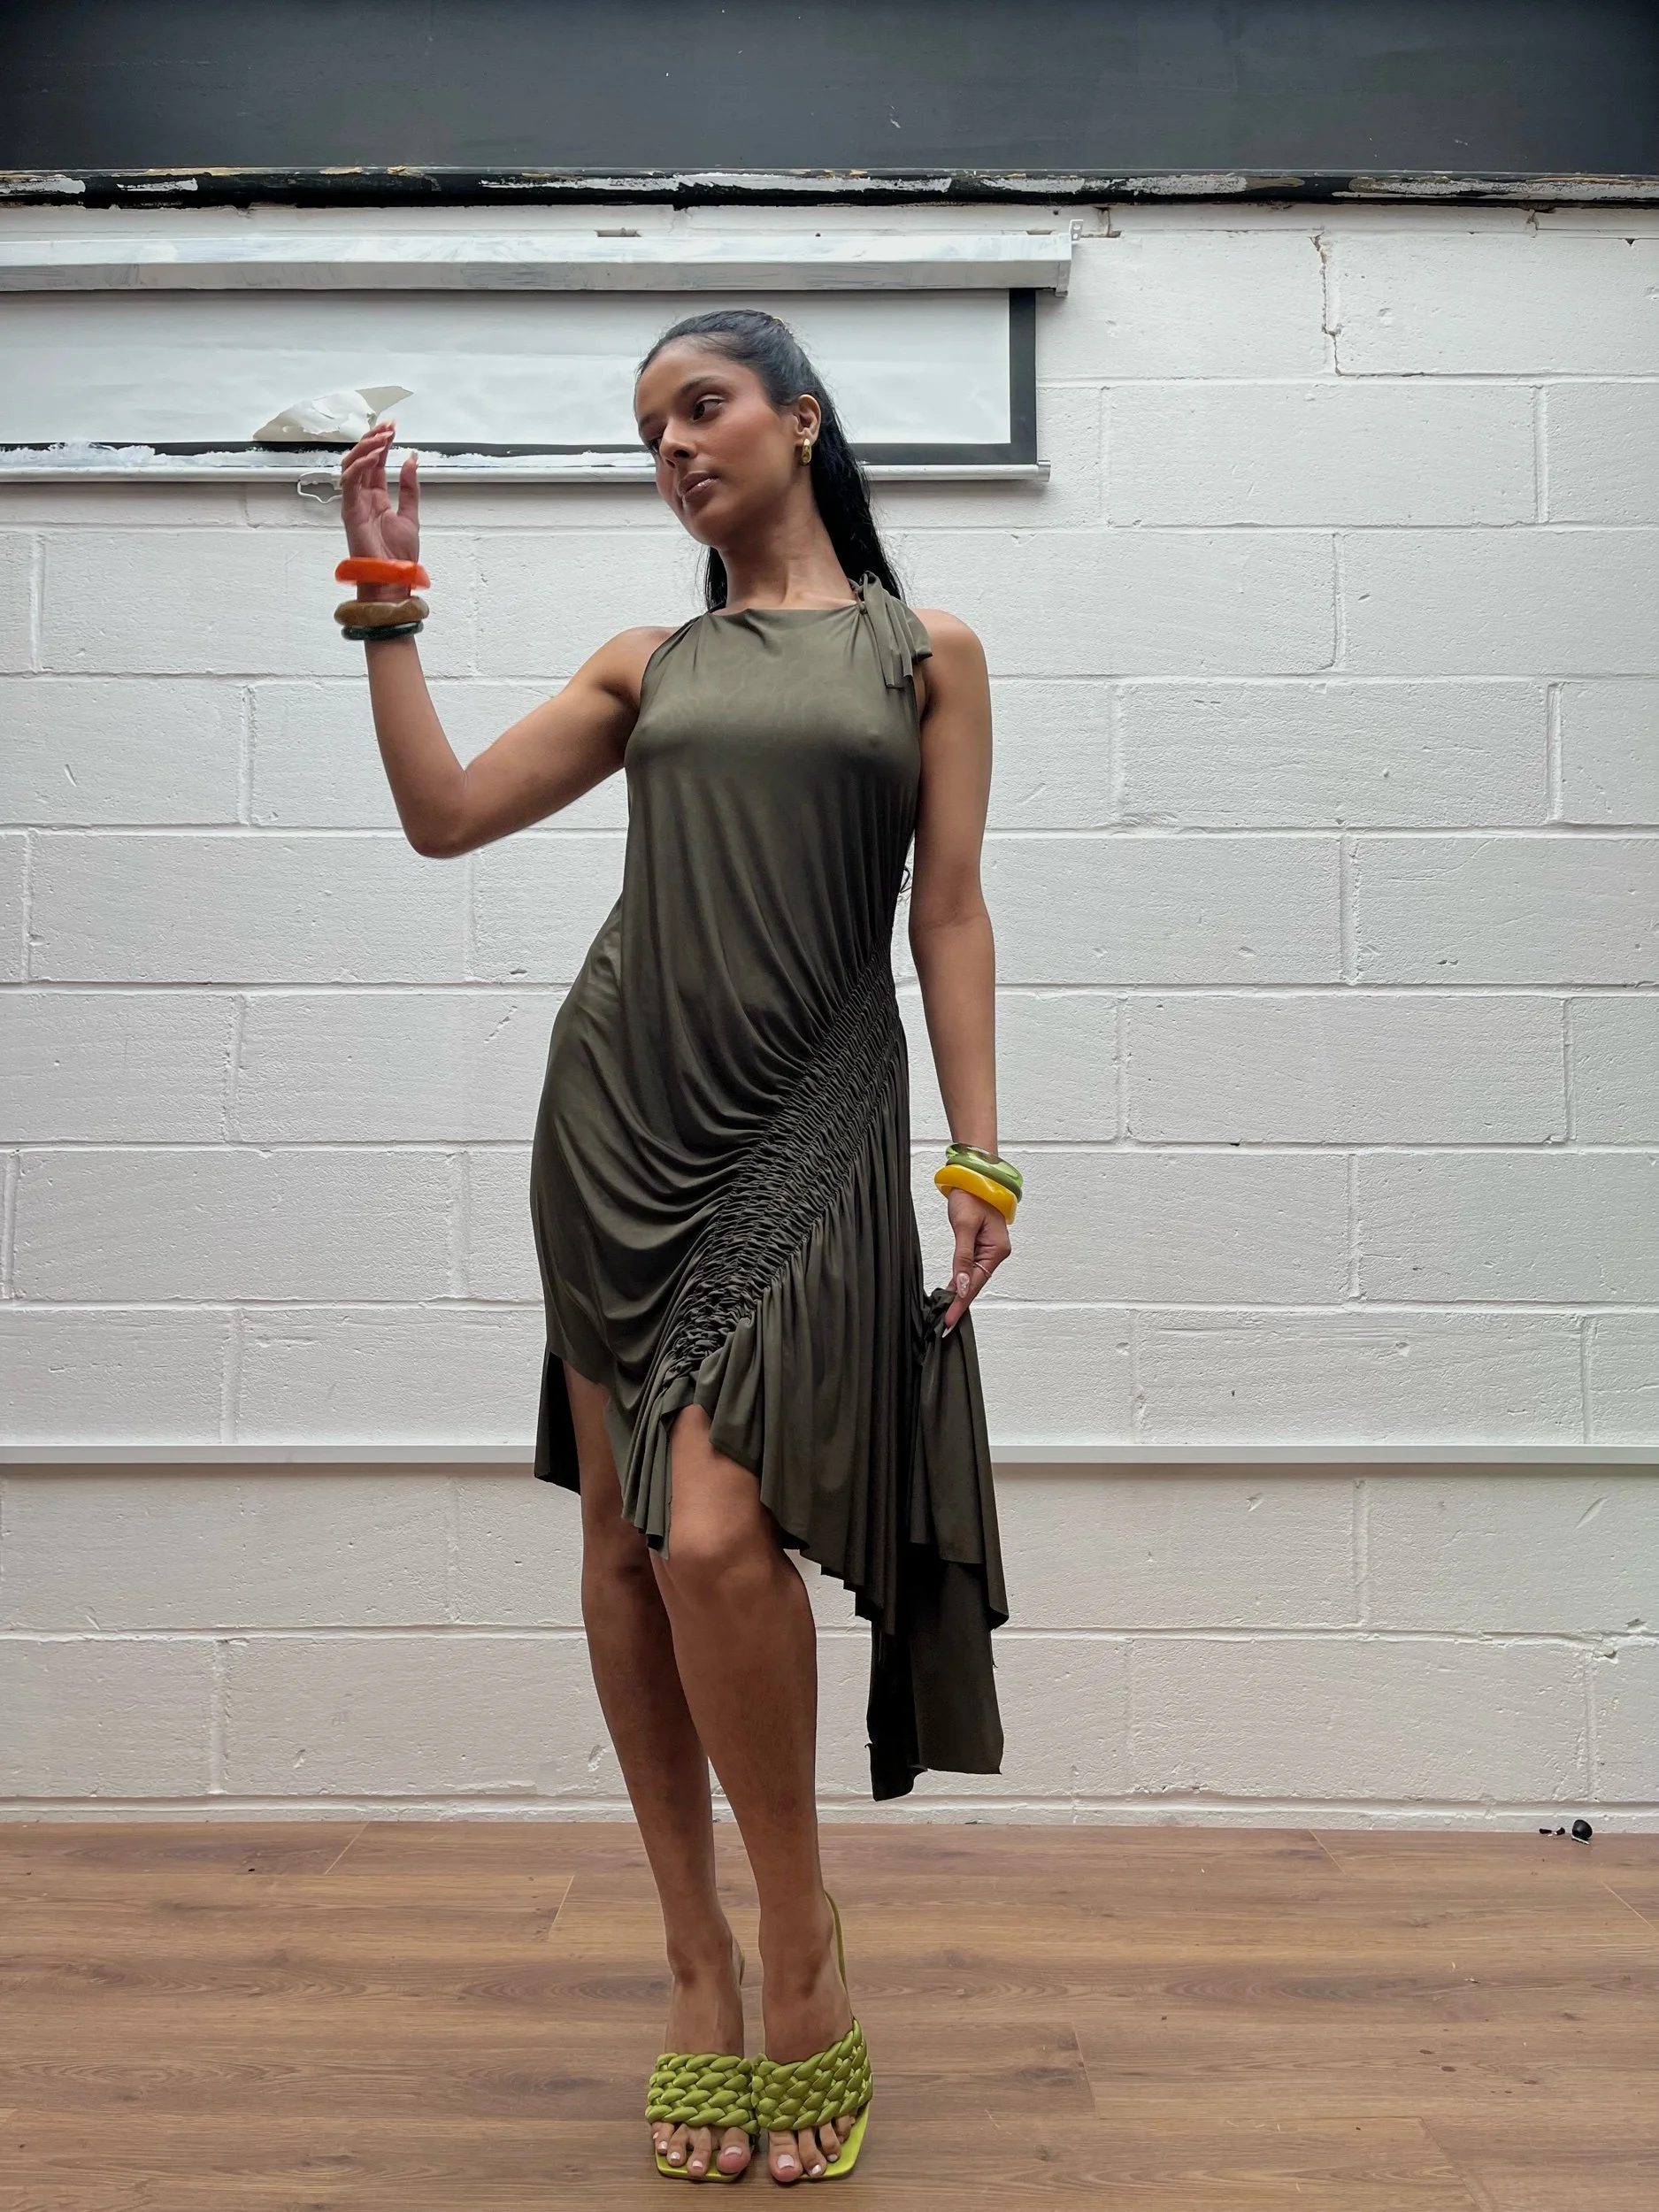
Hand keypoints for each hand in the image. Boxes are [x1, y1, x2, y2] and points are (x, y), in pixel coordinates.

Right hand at [338, 418, 420, 596]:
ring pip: (350, 465)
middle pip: (361, 459)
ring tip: (382, 437)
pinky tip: (374, 455)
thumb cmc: (398, 556)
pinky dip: (360, 465)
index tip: (392, 428)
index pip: (375, 463)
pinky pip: (349, 481)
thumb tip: (411, 461)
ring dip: (365, 448)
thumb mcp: (410, 515)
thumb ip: (409, 488)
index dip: (382, 443)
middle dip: (373, 439)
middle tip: (387, 426)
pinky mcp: (350, 510)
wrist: (392, 578)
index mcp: (375, 498)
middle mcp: (362, 498)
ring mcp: (354, 503)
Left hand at [941, 1187, 1011, 1332]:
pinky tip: (952, 1291)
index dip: (961, 1303)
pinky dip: (960, 1280)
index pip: (976, 1283)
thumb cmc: (972, 1196)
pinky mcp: (980, 1246)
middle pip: (976, 1284)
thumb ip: (963, 1258)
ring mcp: (989, 1250)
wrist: (974, 1176)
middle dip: (960, 1302)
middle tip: (945, 1323)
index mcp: (997, 1250)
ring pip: (973, 1278)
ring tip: (945, 1312)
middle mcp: (996, 1253)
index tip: (950, 1320)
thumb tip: (963, 1285)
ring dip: (960, 1293)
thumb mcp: (964, 1226)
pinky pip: (970, 1268)